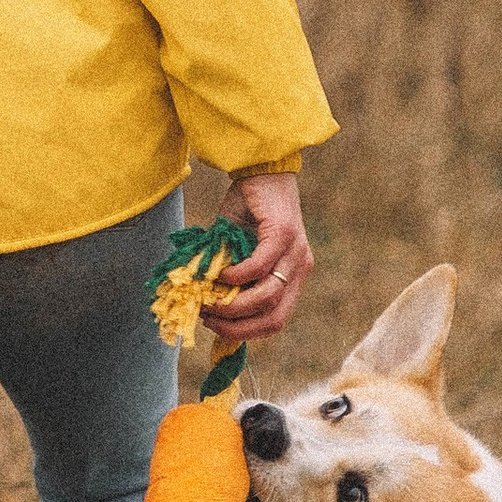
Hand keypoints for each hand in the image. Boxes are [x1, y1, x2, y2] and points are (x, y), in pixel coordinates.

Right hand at [206, 168, 311, 344]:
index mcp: (293, 276)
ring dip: (235, 305)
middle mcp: (300, 269)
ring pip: (269, 296)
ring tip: (210, 300)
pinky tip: (221, 274)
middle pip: (275, 318)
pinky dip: (238, 275)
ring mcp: (296, 252)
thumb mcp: (236, 249)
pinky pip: (261, 266)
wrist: (261, 169)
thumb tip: (201, 301)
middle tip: (209, 319)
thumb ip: (227, 273)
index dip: (245, 331)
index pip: (275, 320)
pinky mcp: (285, 234)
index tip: (215, 326)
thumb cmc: (247, 209)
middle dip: (238, 327)